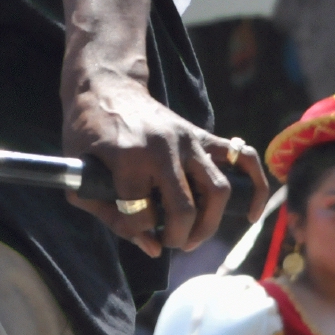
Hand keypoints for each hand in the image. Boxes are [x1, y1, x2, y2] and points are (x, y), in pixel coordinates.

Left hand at [64, 76, 269, 255]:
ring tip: (194, 236)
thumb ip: (111, 218)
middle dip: (178, 237)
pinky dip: (254, 184)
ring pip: (218, 190)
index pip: (141, 213)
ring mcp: (188, 139)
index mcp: (128, 158)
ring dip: (210, 223)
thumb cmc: (87, 135)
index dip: (137, 231)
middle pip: (185, 208)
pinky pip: (241, 157)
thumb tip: (152, 248)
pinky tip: (251, 211)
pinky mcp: (202, 134)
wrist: (106, 86)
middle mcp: (163, 148)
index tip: (133, 228)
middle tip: (169, 241)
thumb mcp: (80, 179)